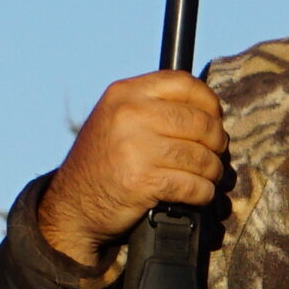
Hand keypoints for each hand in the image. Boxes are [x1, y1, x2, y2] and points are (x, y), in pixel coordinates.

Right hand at [33, 71, 223, 269]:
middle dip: (216, 141)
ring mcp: (135, 147)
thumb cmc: (104, 161)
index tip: (214, 118)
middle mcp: (129, 114)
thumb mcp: (116, 119)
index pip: (183, 83)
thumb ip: (152, 106)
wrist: (72, 205)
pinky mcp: (142, 181)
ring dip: (213, 170)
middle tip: (216, 153)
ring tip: (210, 175)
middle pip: (198, 121)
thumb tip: (208, 111)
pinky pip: (193, 185)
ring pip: (200, 155)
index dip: (208, 101)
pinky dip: (203, 193)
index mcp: (125, 93)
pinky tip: (200, 194)